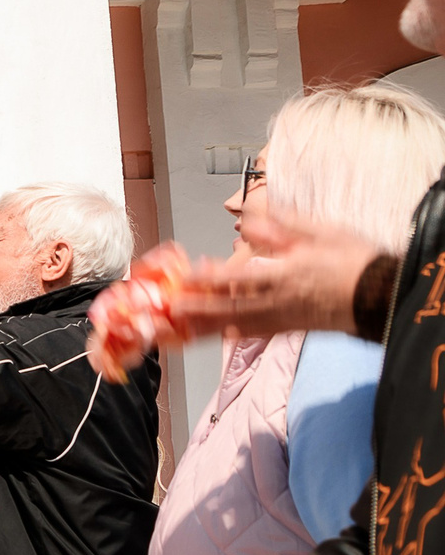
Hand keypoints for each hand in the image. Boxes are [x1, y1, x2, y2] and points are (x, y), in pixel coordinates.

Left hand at [173, 204, 383, 343]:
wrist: (382, 294)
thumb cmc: (355, 259)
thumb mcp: (322, 233)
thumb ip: (282, 228)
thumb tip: (248, 220)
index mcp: (287, 273)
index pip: (240, 278)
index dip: (210, 279)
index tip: (187, 276)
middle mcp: (281, 300)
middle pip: (231, 307)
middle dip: (198, 308)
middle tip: (171, 308)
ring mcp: (285, 317)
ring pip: (238, 324)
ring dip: (208, 325)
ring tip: (182, 326)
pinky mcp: (292, 328)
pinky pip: (258, 333)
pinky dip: (236, 333)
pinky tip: (221, 334)